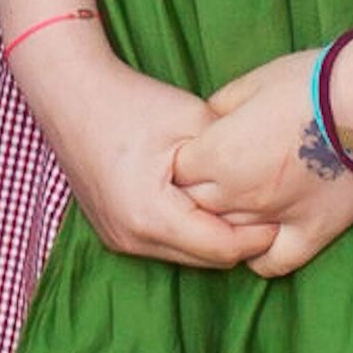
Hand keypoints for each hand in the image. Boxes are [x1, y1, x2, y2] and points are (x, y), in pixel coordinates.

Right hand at [13, 26, 263, 270]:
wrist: (71, 93)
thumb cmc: (131, 102)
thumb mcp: (194, 123)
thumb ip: (232, 161)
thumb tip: (267, 186)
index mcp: (152, 216)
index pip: (222, 249)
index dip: (258, 235)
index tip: (281, 213)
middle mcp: (131, 238)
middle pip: (206, 260)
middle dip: (238, 239)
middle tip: (266, 209)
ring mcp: (117, 239)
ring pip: (186, 255)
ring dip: (212, 236)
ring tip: (235, 203)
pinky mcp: (113, 232)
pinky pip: (163, 244)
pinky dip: (188, 230)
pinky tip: (201, 201)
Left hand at [171, 47, 352, 279]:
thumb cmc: (314, 82)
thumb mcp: (253, 82)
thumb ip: (220, 108)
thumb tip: (209, 123)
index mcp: (219, 153)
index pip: (178, 170)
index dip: (186, 157)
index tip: (200, 147)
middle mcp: (239, 193)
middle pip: (196, 206)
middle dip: (199, 189)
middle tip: (218, 170)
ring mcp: (275, 218)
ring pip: (228, 236)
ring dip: (226, 219)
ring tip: (240, 196)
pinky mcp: (312, 233)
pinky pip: (272, 263)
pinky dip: (259, 252)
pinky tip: (262, 234)